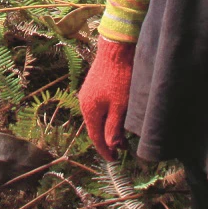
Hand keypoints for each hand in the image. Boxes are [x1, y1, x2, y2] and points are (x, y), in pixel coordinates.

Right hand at [78, 38, 135, 159]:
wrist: (115, 49)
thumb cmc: (119, 78)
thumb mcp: (120, 106)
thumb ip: (114, 127)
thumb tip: (110, 145)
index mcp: (89, 110)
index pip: (95, 136)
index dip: (105, 150)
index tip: (114, 159)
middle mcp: (84, 103)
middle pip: (95, 127)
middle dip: (108, 139)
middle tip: (123, 148)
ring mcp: (88, 93)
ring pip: (98, 116)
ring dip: (108, 127)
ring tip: (122, 134)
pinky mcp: (93, 85)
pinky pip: (99, 107)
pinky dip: (108, 115)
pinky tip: (117, 116)